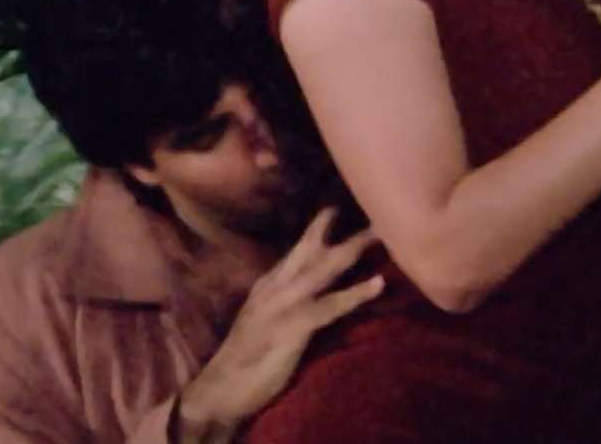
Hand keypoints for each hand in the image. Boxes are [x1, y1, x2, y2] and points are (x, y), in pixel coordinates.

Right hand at [173, 210, 384, 438]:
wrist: (218, 391)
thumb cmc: (244, 363)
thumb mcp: (265, 325)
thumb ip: (284, 306)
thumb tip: (309, 296)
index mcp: (269, 286)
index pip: (297, 251)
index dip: (318, 230)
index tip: (337, 209)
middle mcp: (275, 288)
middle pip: (311, 250)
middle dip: (340, 229)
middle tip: (371, 209)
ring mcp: (282, 306)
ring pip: (323, 270)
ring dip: (354, 249)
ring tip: (381, 233)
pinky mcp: (291, 327)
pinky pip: (330, 306)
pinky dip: (356, 294)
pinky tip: (379, 284)